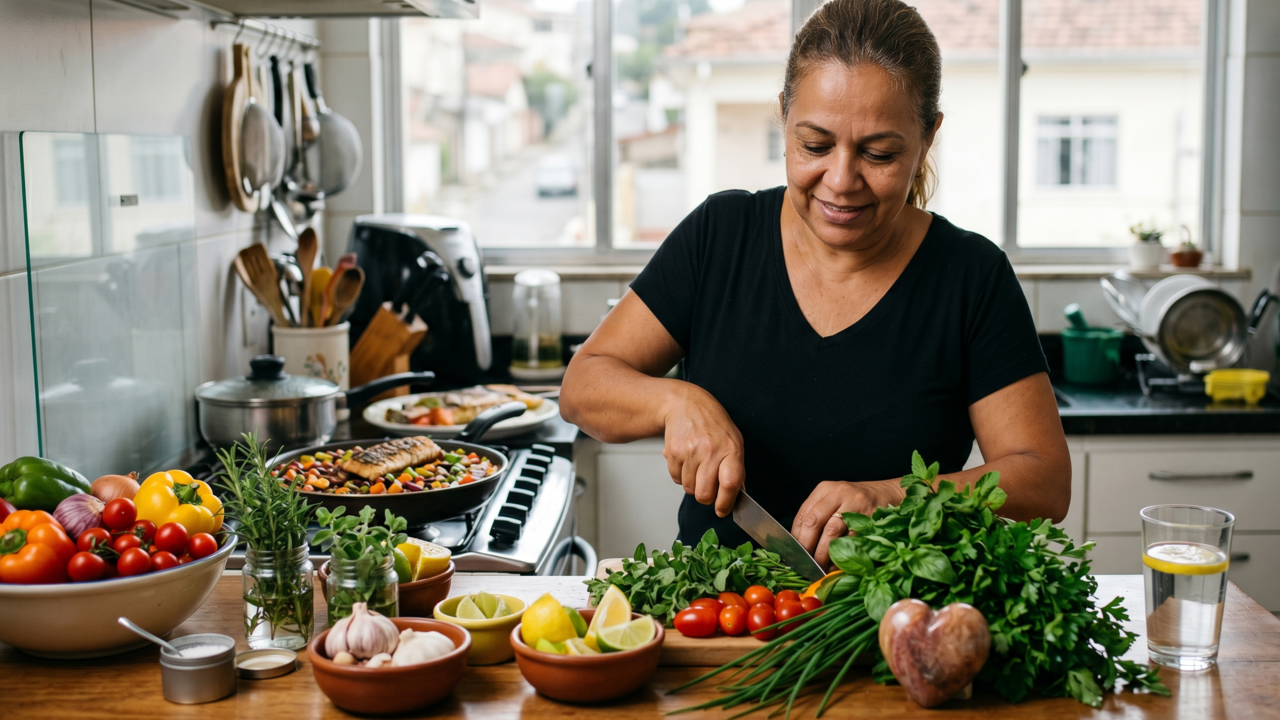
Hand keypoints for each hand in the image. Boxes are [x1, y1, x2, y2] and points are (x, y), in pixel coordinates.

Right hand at [661, 383, 745, 517]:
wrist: (686, 404)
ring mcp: (690, 451)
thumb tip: (737, 494)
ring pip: (689, 489)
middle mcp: (710, 451)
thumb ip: (736, 468)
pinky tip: (686, 460)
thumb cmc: (713, 424)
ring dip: (692, 485)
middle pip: (704, 494)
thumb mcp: (733, 441)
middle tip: (707, 489)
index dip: (726, 503)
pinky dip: (680, 475)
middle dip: (705, 497)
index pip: (730, 484)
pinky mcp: (673, 452)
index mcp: (731, 449)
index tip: (722, 510)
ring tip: (697, 467)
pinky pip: (675, 478)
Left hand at [792, 480, 904, 566]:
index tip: (793, 553)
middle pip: (813, 521)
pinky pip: (851, 538)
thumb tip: (801, 545)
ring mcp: (855, 503)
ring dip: (822, 552)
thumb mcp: (835, 500)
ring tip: (818, 567)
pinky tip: (837, 564)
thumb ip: (818, 516)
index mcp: (825, 489)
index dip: (796, 537)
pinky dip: (842, 554)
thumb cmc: (857, 502)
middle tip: (803, 563)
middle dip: (806, 546)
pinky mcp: (869, 516)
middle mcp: (838, 493)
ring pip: (831, 531)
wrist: (887, 494)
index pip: (803, 515)